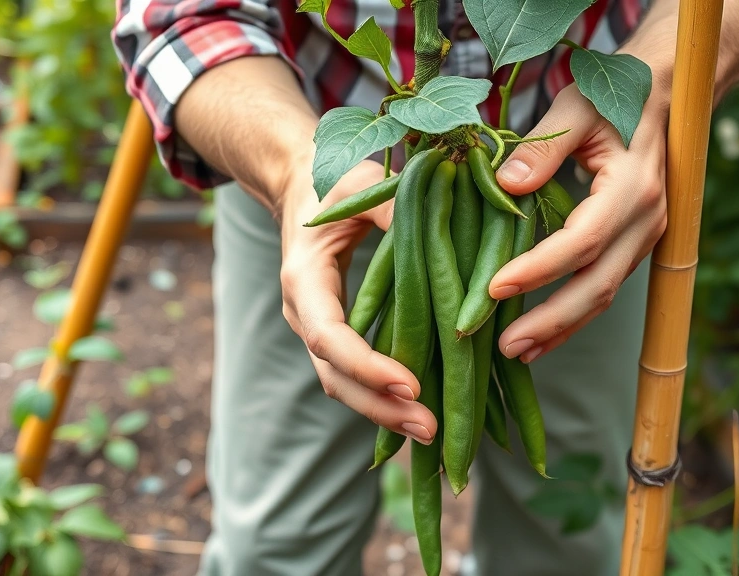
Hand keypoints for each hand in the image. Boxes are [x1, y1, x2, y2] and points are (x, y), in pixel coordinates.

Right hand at [278, 160, 437, 444]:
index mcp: (304, 279)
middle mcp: (305, 313)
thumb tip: (435, 233)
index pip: (328, 336)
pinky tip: (425, 411)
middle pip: (335, 377)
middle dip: (380, 408)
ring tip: (432, 431)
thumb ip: (395, 208)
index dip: (366, 365)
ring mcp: (319, 330)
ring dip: (385, 413)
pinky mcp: (339, 335)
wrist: (305, 186)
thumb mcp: (365, 184)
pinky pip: (357, 376)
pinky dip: (386, 398)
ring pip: (344, 385)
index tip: (409, 385)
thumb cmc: (337, 181)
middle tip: (430, 428)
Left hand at [491, 83, 668, 363]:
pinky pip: (604, 288)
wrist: (661, 97)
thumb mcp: (574, 107)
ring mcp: (646, 237)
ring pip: (604, 294)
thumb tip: (505, 186)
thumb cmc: (612, 95)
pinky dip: (573, 316)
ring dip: (561, 328)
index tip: (494, 287)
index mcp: (633, 186)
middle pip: (599, 284)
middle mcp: (647, 220)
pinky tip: (541, 337)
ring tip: (516, 352)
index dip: (540, 269)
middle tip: (505, 346)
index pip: (584, 240)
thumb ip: (542, 145)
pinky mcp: (635, 246)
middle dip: (552, 321)